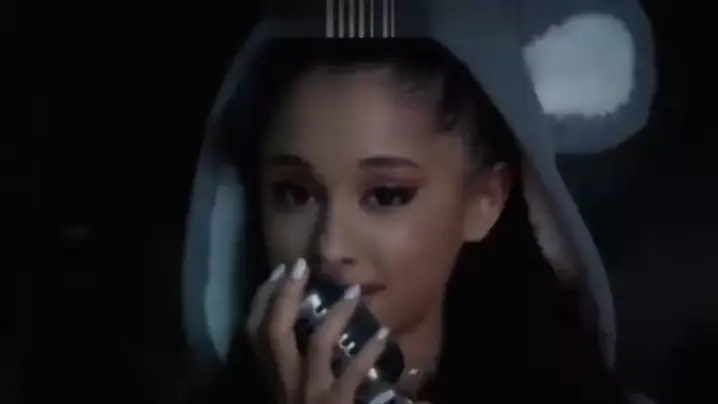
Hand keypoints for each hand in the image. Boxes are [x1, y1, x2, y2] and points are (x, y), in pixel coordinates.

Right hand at [246, 258, 390, 403]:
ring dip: (336, 316)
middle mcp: (286, 387)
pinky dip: (368, 353)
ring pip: (316, 345)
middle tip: (300, 267)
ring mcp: (310, 397)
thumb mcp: (299, 398)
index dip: (262, 301)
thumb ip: (300, 373)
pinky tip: (382, 336)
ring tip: (354, 292)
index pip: (255, 335)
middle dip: (285, 297)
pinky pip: (352, 375)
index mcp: (275, 382)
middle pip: (274, 333)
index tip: (279, 273)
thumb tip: (312, 334)